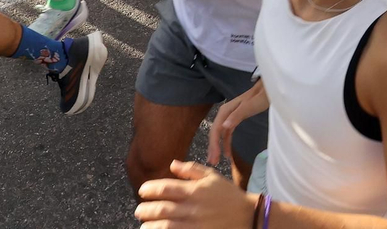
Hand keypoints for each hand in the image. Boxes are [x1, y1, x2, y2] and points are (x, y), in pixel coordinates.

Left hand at [134, 161, 254, 227]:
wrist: (247, 216)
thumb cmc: (228, 194)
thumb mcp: (212, 176)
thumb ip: (191, 169)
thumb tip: (172, 164)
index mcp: (194, 190)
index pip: (165, 188)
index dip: (150, 189)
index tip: (142, 191)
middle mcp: (192, 207)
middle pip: (162, 209)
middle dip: (146, 209)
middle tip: (139, 211)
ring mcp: (195, 224)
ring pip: (166, 226)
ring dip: (151, 226)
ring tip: (144, 225)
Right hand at [207, 81, 269, 164]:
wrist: (268, 90)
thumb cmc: (260, 97)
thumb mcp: (250, 106)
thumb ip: (237, 116)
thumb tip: (224, 127)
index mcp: (226, 110)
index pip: (216, 129)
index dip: (214, 144)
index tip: (214, 157)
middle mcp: (225, 113)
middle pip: (215, 132)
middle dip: (213, 147)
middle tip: (212, 162)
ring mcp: (230, 116)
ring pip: (220, 134)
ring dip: (218, 147)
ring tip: (216, 161)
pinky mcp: (235, 119)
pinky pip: (227, 133)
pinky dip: (225, 143)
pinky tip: (227, 153)